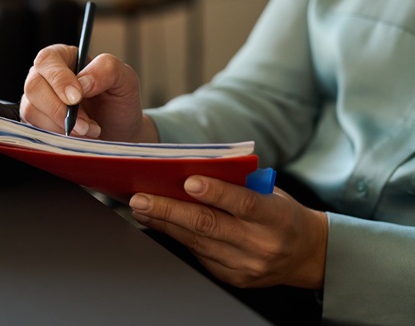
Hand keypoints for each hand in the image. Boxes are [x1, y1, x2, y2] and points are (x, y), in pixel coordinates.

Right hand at [20, 44, 155, 140]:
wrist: (119, 132)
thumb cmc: (119, 101)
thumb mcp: (125, 79)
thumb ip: (107, 70)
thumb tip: (82, 83)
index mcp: (63, 57)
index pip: (47, 60)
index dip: (59, 79)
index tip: (76, 97)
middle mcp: (44, 76)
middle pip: (34, 86)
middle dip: (60, 109)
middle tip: (85, 124)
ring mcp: (37, 100)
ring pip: (31, 110)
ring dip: (61, 126)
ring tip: (88, 130)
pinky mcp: (36, 122)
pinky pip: (36, 129)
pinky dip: (57, 137)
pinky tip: (78, 137)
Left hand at [130, 176, 327, 288]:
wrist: (305, 254)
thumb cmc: (280, 214)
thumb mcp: (270, 193)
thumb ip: (238, 183)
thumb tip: (194, 168)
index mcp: (275, 217)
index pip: (244, 203)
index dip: (216, 192)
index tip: (188, 181)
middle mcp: (261, 244)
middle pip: (208, 225)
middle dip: (169, 209)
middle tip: (141, 198)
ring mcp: (246, 264)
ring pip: (197, 241)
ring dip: (164, 223)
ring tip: (141, 208)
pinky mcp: (234, 278)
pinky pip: (198, 255)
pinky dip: (177, 237)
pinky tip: (160, 224)